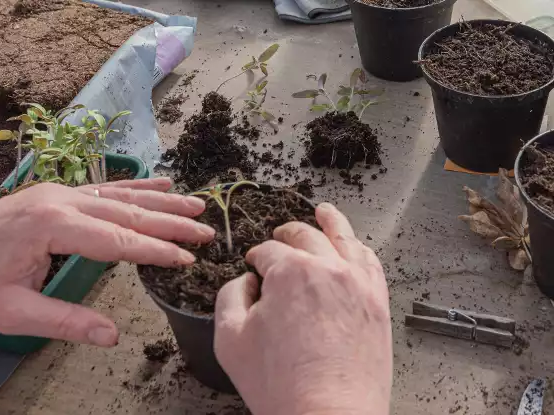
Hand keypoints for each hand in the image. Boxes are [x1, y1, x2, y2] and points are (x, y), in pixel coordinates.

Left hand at [0, 178, 213, 346]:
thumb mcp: (14, 313)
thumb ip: (66, 322)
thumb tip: (112, 336)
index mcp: (53, 226)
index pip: (118, 240)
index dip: (157, 250)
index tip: (188, 258)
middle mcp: (62, 200)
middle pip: (128, 212)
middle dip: (171, 222)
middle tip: (207, 230)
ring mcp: (61, 192)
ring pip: (122, 195)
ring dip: (162, 200)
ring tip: (197, 204)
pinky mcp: (57, 193)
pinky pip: (105, 188)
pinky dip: (136, 187)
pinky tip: (160, 182)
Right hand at [215, 203, 391, 414]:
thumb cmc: (280, 384)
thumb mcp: (230, 338)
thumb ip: (230, 296)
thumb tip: (246, 281)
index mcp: (289, 272)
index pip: (269, 251)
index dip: (257, 256)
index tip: (253, 266)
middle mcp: (327, 268)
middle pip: (305, 236)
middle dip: (287, 234)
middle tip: (279, 238)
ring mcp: (358, 283)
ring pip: (344, 238)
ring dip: (330, 221)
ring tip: (325, 212)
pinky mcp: (378, 302)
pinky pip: (371, 262)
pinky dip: (359, 248)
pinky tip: (354, 245)